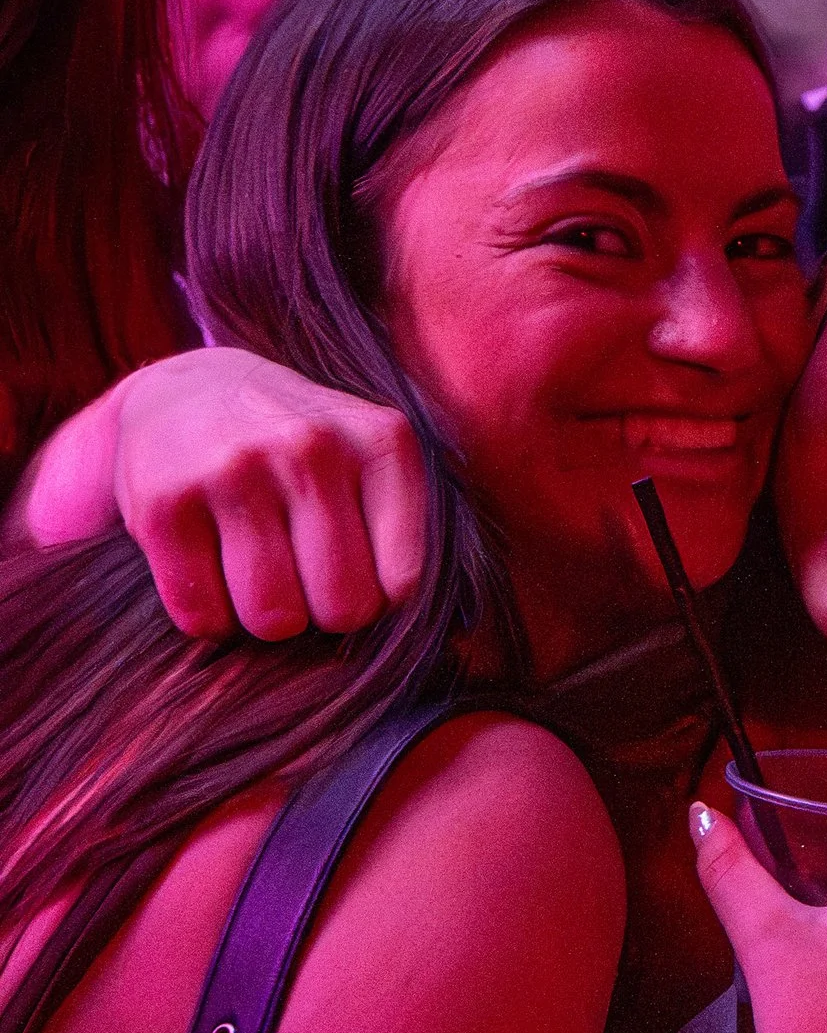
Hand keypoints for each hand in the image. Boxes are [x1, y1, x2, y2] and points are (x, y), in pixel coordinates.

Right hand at [77, 349, 428, 638]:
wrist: (184, 396)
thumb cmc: (301, 454)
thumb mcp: (371, 461)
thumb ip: (414, 533)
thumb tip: (456, 636)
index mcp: (382, 441)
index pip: (402, 583)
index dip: (375, 599)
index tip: (354, 573)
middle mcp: (312, 448)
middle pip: (340, 608)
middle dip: (320, 614)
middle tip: (299, 577)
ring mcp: (234, 470)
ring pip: (271, 618)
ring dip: (262, 617)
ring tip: (255, 568)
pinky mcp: (164, 505)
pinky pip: (202, 618)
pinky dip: (207, 617)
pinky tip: (207, 568)